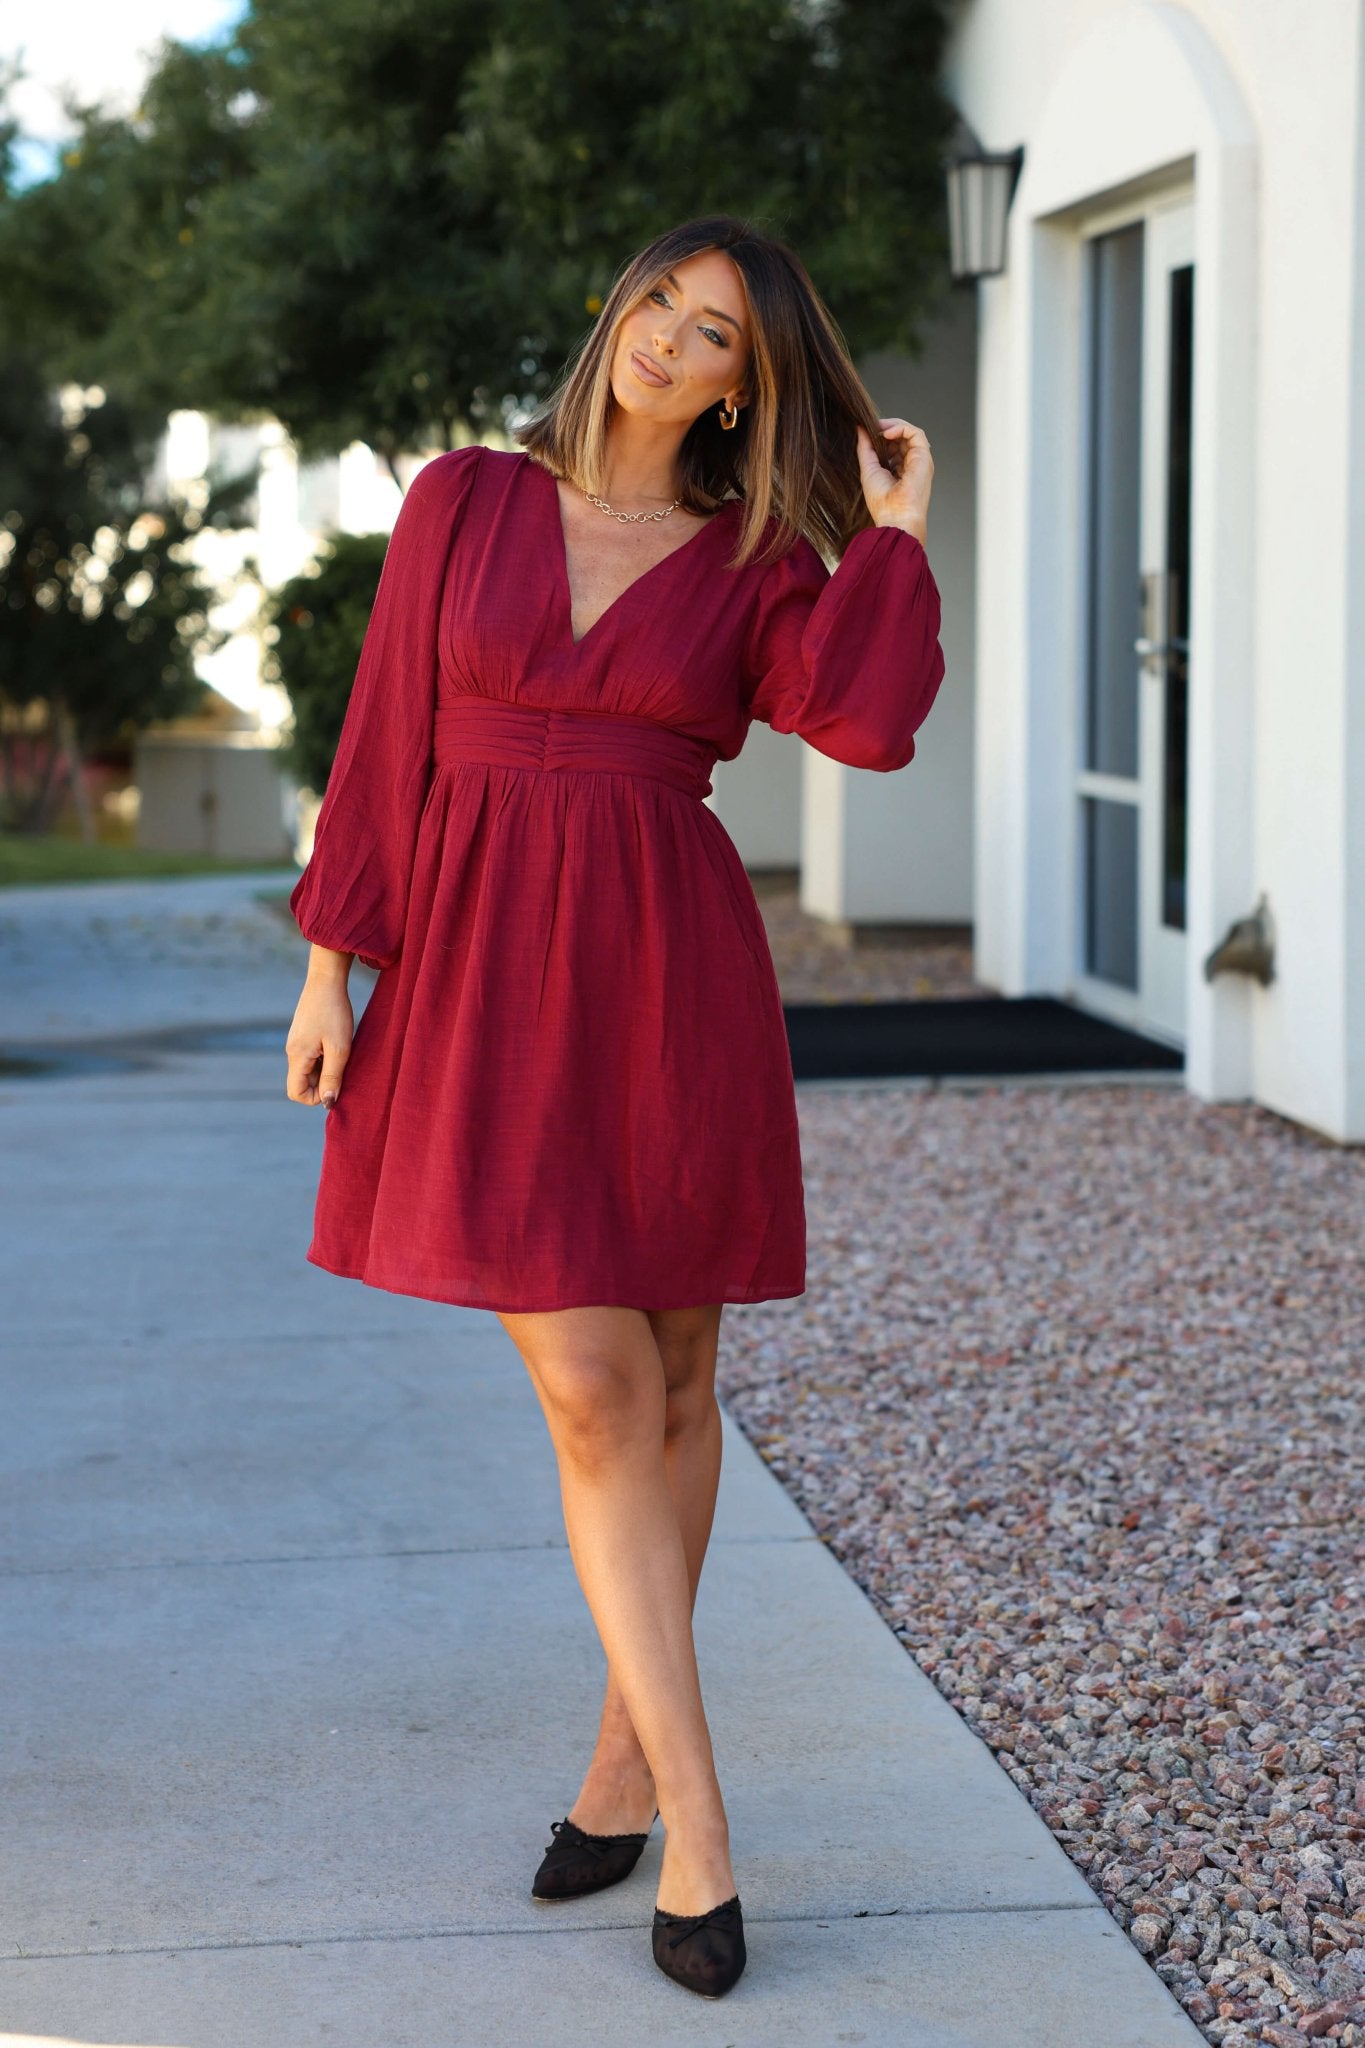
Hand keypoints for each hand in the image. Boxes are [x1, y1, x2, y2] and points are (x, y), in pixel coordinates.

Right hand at [285, 972, 353, 1107]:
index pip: (295, 1093)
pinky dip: (324, 1058)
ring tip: (342, 1053)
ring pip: (307, 1069)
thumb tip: (327, 1103)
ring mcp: (296, 1042)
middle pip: (302, 1082)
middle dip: (322, 1083)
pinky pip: (310, 1057)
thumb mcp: (339, 1048)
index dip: (314, 1098)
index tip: (336, 1085)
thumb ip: (332, 1077)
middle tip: (343, 1068)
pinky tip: (337, 1044)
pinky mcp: (302, 1035)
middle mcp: (292, 1051)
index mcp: (297, 1056)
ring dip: (325, 1070)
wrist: (326, 980)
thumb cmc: (335, 1012)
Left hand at [855, 417, 932, 540]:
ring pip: (909, 433)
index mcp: (900, 470)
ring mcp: (919, 460)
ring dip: (893, 426)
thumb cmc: (883, 503)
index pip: (893, 447)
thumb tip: (860, 429)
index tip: (868, 433)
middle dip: (886, 429)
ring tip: (878, 428)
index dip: (881, 437)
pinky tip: (886, 433)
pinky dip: (901, 428)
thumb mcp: (868, 469)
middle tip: (872, 427)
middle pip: (902, 438)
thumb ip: (865, 448)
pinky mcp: (924, 456)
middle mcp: (912, 464)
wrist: (896, 517)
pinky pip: (915, 433)